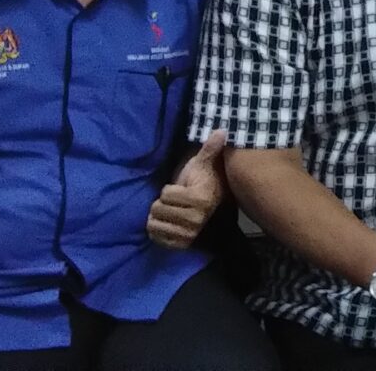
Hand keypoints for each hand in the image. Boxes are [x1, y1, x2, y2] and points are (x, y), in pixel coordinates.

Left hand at [146, 130, 226, 248]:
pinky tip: (168, 224)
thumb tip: (221, 130)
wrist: (213, 206)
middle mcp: (195, 220)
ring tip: (170, 213)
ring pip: (154, 224)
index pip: (164, 194)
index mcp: (200, 199)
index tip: (182, 188)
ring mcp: (189, 234)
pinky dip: (158, 231)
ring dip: (158, 217)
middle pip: (157, 210)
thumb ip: (210, 148)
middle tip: (174, 202)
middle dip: (162, 204)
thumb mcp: (204, 163)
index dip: (169, 189)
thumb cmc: (204, 181)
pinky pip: (156, 238)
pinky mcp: (181, 245)